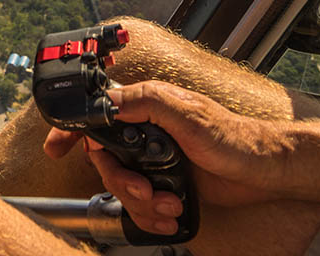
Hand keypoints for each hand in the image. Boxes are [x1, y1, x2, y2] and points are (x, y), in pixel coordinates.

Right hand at [44, 80, 288, 234]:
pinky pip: (140, 207)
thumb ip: (143, 101)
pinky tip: (171, 217)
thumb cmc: (231, 136)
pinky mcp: (164, 184)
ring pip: (121, 187)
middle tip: (143, 190)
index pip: (97, 114)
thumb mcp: (184, 112)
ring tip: (168, 206)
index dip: (72, 130)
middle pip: (105, 161)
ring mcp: (153, 160)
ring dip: (141, 203)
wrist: (263, 172)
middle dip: (120, 182)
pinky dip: (152, 217)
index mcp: (143, 107)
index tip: (55, 148)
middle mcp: (144, 133)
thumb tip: (106, 102)